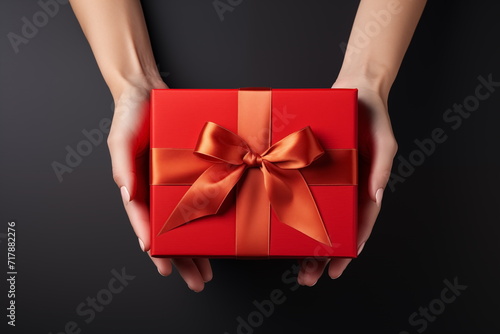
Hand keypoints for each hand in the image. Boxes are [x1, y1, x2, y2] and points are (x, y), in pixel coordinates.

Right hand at [108, 81, 212, 291]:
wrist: (148, 93)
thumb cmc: (130, 116)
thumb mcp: (120, 139)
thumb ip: (122, 165)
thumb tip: (127, 193)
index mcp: (138, 187)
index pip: (145, 223)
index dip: (154, 245)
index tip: (164, 265)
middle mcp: (157, 191)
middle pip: (169, 232)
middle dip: (182, 259)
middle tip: (197, 281)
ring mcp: (175, 184)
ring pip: (187, 224)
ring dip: (197, 249)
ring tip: (209, 272)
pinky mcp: (193, 173)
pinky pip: (202, 200)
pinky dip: (209, 220)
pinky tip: (219, 237)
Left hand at [297, 80, 397, 285]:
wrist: (355, 89)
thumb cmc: (373, 114)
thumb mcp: (384, 139)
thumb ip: (382, 166)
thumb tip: (376, 196)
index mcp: (362, 187)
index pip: (357, 225)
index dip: (348, 249)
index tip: (336, 269)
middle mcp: (343, 188)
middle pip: (332, 228)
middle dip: (320, 256)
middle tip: (307, 278)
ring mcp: (324, 179)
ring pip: (313, 216)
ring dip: (303, 242)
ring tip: (293, 266)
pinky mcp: (306, 167)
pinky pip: (297, 190)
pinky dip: (288, 209)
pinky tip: (279, 227)